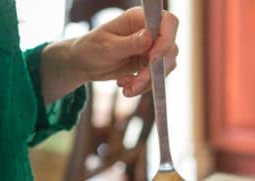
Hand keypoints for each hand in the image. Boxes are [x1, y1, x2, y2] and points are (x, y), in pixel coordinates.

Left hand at [41, 7, 178, 100]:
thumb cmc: (91, 48)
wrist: (84, 64)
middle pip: (170, 49)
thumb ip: (129, 43)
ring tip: (126, 88)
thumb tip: (149, 38)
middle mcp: (150, 31)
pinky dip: (143, 86)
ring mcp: (152, 48)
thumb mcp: (107, 47)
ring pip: (165, 67)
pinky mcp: (149, 64)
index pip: (168, 23)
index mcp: (140, 18)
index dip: (167, 39)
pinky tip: (125, 86)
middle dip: (154, 71)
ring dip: (147, 82)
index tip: (152, 58)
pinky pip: (156, 78)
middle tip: (134, 84)